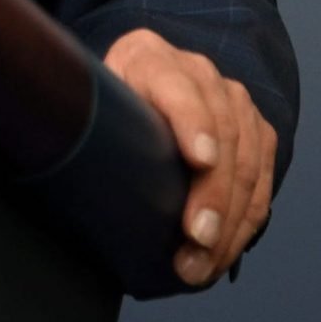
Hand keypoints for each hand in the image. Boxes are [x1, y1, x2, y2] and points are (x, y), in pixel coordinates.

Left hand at [104, 27, 274, 288]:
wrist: (138, 91)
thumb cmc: (105, 111)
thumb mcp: (86, 108)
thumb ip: (82, 126)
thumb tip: (59, 168)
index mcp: (147, 58)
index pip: (176, 86)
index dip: (192, 121)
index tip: (199, 160)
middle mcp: (198, 72)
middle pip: (220, 132)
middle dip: (213, 194)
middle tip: (197, 241)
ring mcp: (233, 100)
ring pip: (246, 163)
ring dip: (230, 221)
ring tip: (202, 263)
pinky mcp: (257, 132)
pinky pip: (261, 182)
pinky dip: (244, 224)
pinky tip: (222, 255)